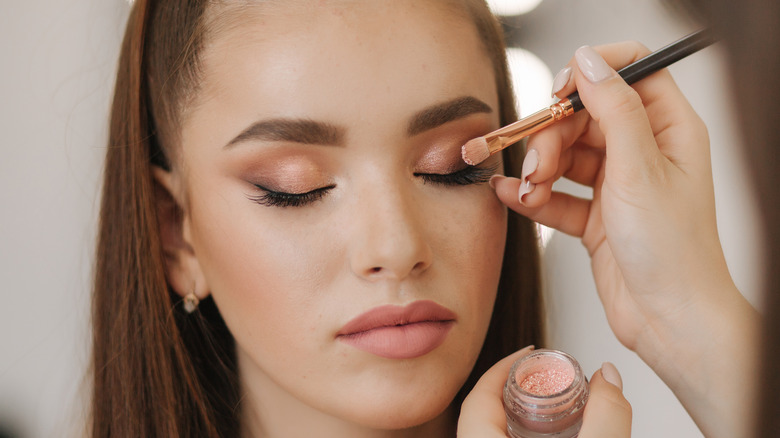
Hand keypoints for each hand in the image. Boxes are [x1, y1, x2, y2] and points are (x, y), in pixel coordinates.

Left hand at [458, 347, 631, 437]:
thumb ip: (607, 415)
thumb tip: (608, 375)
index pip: (477, 396)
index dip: (502, 367)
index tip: (528, 353)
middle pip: (482, 414)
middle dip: (513, 389)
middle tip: (539, 377)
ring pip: (490, 435)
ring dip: (517, 418)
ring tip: (546, 406)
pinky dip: (520, 437)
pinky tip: (551, 436)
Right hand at [490, 42, 757, 436]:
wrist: (669, 319)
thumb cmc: (673, 251)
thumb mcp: (640, 170)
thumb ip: (613, 110)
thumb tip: (588, 61)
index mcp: (669, 131)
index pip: (630, 75)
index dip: (591, 76)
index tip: (558, 93)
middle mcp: (643, 154)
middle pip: (585, 119)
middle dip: (552, 136)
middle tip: (538, 163)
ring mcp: (617, 186)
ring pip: (565, 157)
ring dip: (539, 169)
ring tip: (529, 189)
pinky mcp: (595, 218)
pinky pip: (556, 195)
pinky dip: (534, 196)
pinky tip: (514, 198)